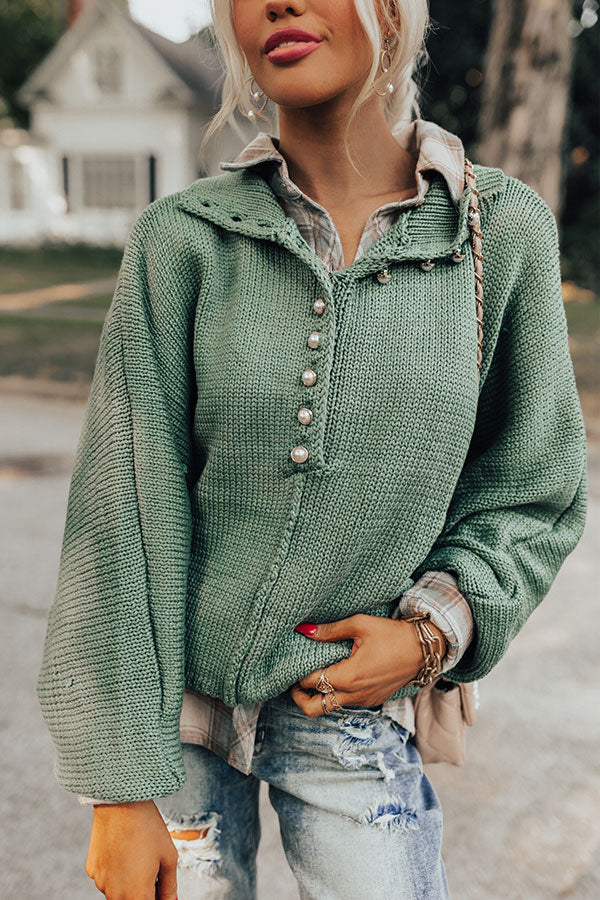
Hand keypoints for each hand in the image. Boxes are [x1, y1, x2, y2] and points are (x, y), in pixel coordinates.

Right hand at [85, 799, 178, 899]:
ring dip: (129, 883)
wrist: (121, 802)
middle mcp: (114, 894)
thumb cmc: (148, 828)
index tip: (160, 887)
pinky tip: (123, 850)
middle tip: (153, 871)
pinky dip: (115, 872)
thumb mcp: (168, 857)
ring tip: (138, 854)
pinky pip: (106, 878)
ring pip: (117, 892)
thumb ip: (170, 887)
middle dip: (144, 892)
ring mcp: (100, 882)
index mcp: (136, 894)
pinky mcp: (92, 869)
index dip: (157, 898)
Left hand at [290, 614, 446, 716]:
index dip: (297, 674)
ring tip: (314, 676)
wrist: (424, 649)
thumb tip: (303, 630)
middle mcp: (355, 695)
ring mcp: (364, 700)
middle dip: (299, 697)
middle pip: (314, 708)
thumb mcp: (360, 625)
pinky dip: (335, 694)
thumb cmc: (393, 634)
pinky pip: (346, 704)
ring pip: (329, 708)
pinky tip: (336, 676)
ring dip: (318, 696)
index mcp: (349, 677)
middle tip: (295, 681)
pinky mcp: (372, 700)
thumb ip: (329, 630)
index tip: (292, 663)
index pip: (312, 682)